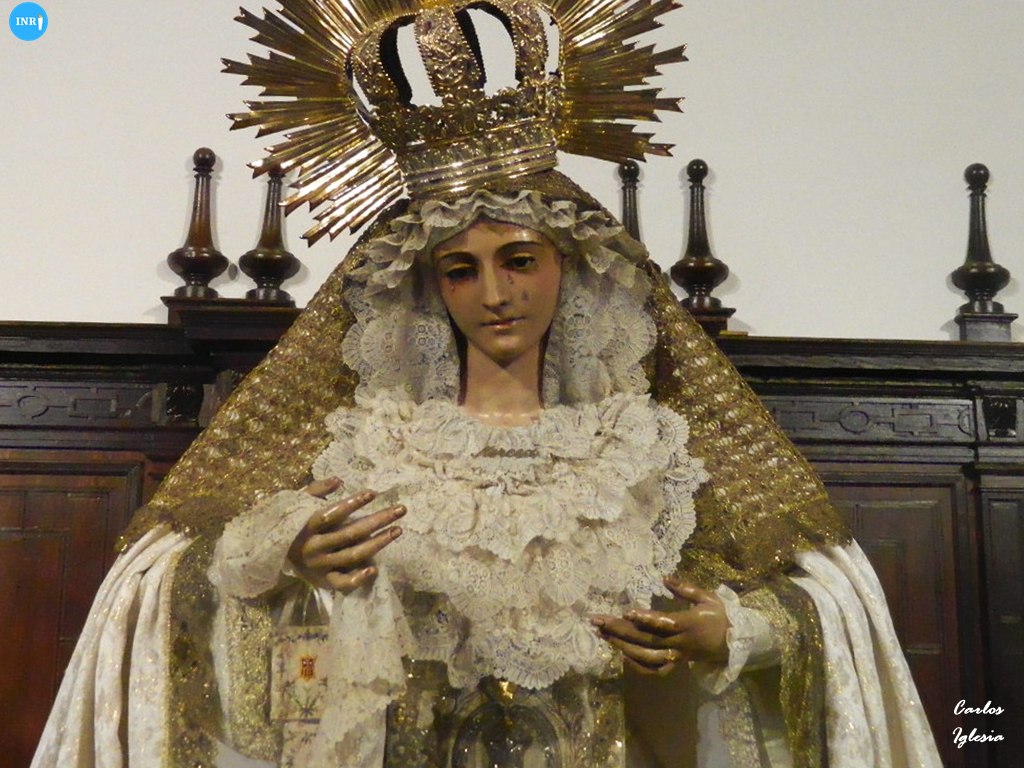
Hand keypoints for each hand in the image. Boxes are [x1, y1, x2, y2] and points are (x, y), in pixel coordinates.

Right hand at [287, 477, 405, 592]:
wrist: (271, 556)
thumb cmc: (292, 525)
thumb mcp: (298, 503)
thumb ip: (317, 490)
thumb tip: (339, 480)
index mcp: (307, 526)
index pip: (332, 513)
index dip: (352, 503)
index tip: (374, 493)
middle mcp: (314, 547)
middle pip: (350, 533)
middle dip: (378, 520)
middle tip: (401, 509)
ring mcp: (320, 566)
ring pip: (353, 555)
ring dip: (378, 543)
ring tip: (398, 530)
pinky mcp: (324, 581)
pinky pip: (343, 583)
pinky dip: (358, 579)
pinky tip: (375, 569)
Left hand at [591, 577, 729, 675]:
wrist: (734, 645)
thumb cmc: (720, 617)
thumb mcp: (708, 598)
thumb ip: (686, 589)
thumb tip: (665, 578)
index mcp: (689, 624)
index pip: (664, 623)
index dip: (646, 619)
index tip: (626, 612)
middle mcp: (680, 642)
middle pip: (647, 639)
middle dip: (620, 630)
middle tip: (597, 621)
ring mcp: (677, 656)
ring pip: (647, 656)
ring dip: (623, 646)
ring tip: (603, 634)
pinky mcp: (677, 664)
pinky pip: (655, 670)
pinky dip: (637, 666)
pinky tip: (621, 654)